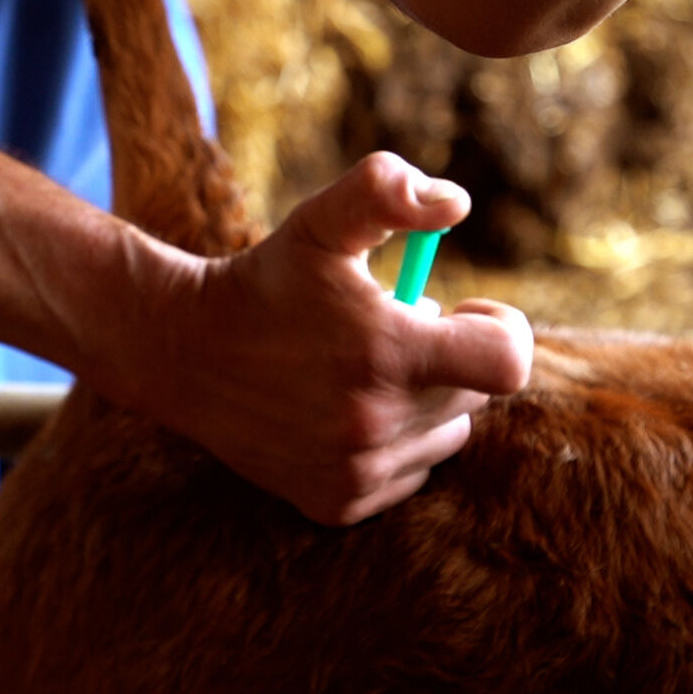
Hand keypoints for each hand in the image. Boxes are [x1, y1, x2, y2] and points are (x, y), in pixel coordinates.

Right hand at [130, 153, 533, 526]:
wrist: (184, 354)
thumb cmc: (266, 281)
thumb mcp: (322, 220)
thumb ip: (388, 190)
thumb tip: (456, 201)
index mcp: (387, 352)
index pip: (508, 360)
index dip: (502, 329)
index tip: (467, 311)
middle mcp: (376, 423)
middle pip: (474, 396)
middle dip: (446, 357)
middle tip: (386, 331)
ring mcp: (357, 471)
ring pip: (444, 436)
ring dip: (423, 403)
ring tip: (361, 371)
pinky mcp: (339, 503)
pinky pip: (407, 473)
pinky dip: (391, 444)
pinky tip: (340, 412)